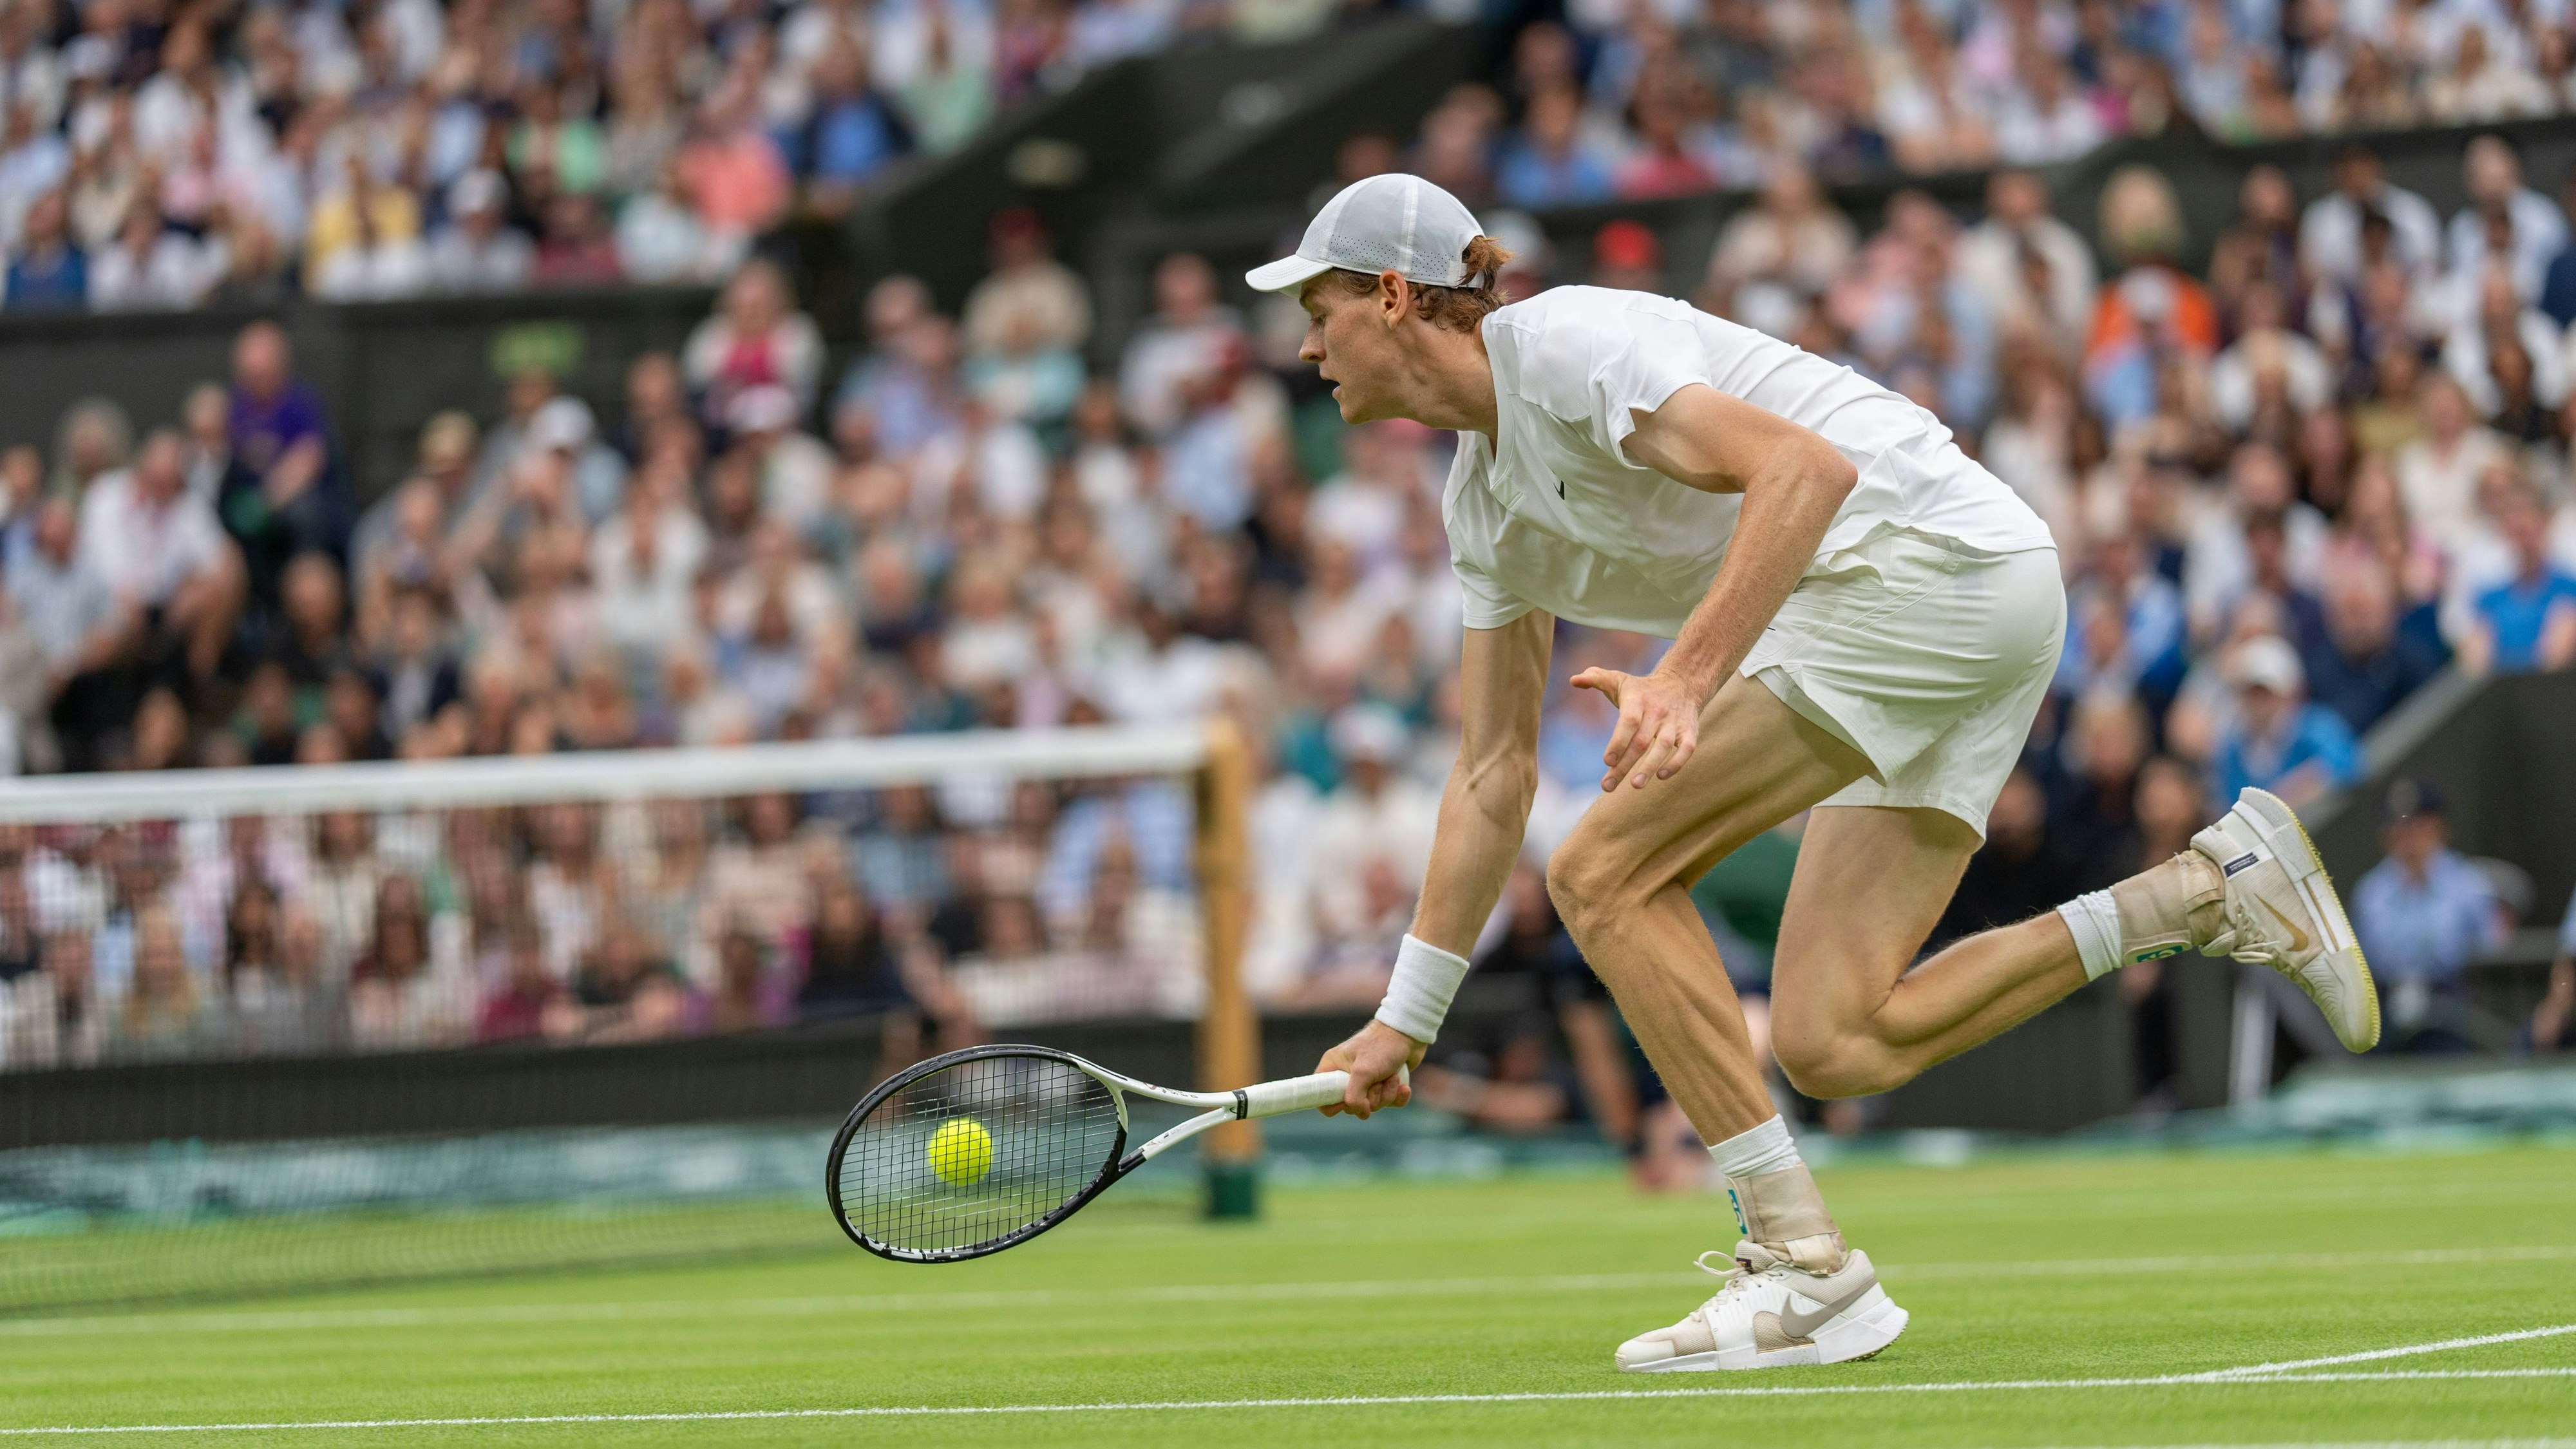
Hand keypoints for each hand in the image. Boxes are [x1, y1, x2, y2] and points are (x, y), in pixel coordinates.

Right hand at [1313, 1019, 1424, 1118]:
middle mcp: (1347, 1075)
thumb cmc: (1382, 1046)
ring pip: (1373, 1105)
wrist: (1408, 1033)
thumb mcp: (1363, 1071)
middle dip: (1370, 1098)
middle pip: (1351, 1105)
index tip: (1347, 1101)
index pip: (1321, 1095)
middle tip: (1377, 1081)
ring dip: (1387, 1094)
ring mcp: (1367, 1081)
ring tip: (1392, 1077)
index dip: (1333, 1104)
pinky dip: (1398, 1096)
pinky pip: (1389, 1103)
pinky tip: (1403, 1086)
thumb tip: (1361, 1113)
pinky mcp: (1384, 1084)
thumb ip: (1355, 1097)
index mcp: (1333, 1067)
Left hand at [1571, 666, 1701, 791]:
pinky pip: (1687, 748)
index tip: (1607, 761)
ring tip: (1635, 785)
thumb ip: (1595, 678)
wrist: (1683, 682)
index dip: (1619, 741)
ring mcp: (1674, 722)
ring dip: (1649, 767)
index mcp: (1638, 700)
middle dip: (1624, 765)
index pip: (1629, 721)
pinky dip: (1677, 763)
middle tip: (1608, 786)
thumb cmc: (1642, 689)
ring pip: (1664, 746)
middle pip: (1642, 741)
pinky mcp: (1689, 731)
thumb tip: (1574, 680)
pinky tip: (1661, 776)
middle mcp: (1657, 711)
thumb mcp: (1619, 680)